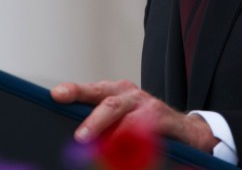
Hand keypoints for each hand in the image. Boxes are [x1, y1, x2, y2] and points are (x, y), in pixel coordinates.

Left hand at [51, 80, 219, 152]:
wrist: (184, 131)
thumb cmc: (145, 125)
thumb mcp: (120, 122)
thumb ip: (101, 126)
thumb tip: (74, 139)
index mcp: (115, 93)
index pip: (91, 90)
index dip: (74, 90)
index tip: (56, 94)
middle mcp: (130, 95)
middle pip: (107, 102)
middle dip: (93, 118)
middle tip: (81, 136)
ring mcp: (147, 104)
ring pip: (126, 117)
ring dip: (113, 134)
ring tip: (104, 147)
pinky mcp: (162, 117)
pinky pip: (145, 129)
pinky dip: (133, 141)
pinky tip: (125, 150)